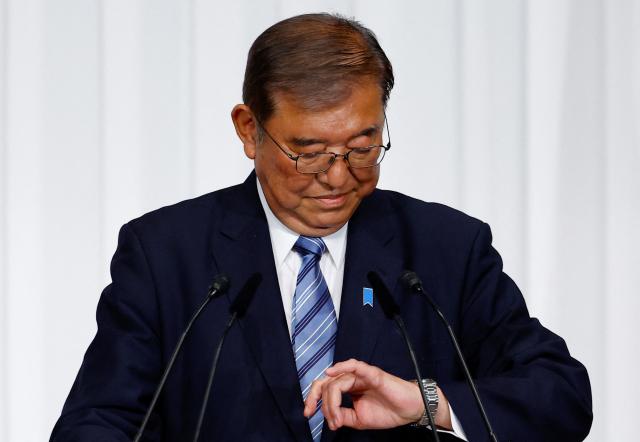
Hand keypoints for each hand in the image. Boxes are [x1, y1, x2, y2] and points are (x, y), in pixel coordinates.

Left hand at [303, 359, 450, 430]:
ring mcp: (362, 375)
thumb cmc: (388, 411)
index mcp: (349, 388)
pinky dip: (343, 366)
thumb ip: (343, 415)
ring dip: (332, 401)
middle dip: (315, 398)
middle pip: (326, 383)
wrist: (410, 410)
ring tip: (337, 418)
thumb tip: (329, 418)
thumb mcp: (359, 419)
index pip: (325, 388)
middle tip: (311, 413)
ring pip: (337, 381)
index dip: (313, 399)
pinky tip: (332, 372)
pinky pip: (356, 366)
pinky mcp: (372, 373)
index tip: (307, 414)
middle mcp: (352, 379)